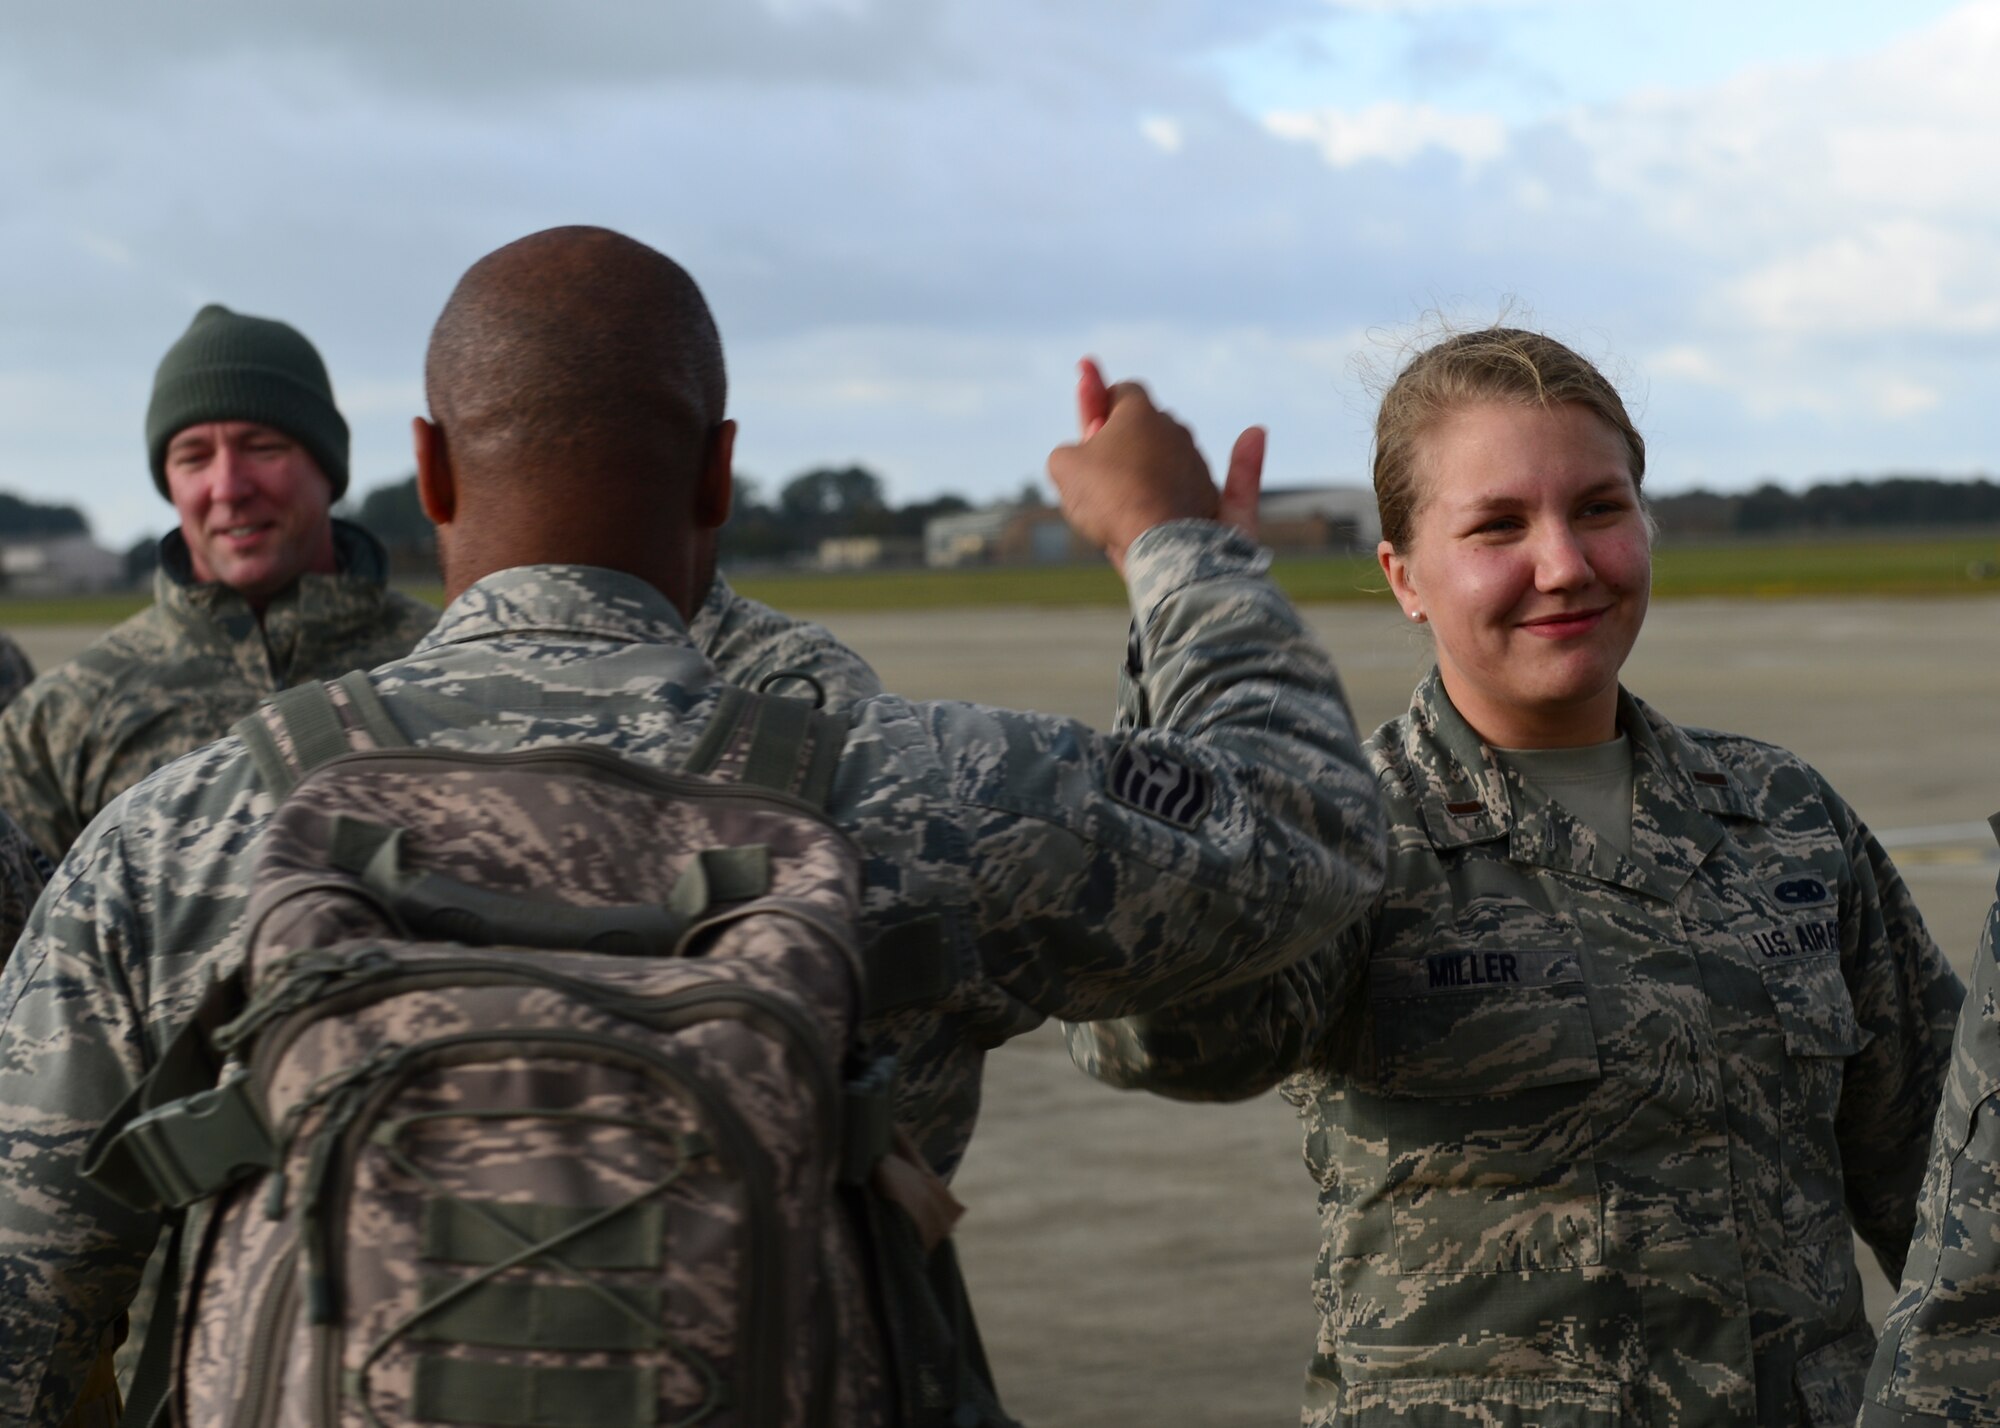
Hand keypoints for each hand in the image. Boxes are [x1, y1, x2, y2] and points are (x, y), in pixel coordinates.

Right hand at [1048, 361, 1264, 573]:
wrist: (1159, 545)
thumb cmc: (1109, 498)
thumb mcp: (1065, 466)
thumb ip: (1069, 450)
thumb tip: (1079, 457)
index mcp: (1140, 411)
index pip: (1121, 391)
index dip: (1101, 406)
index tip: (1089, 426)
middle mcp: (1177, 430)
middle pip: (1148, 427)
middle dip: (1126, 444)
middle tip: (1100, 475)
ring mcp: (1201, 464)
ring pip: (1174, 461)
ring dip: (1153, 474)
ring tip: (1127, 510)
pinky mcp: (1223, 500)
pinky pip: (1240, 476)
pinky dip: (1244, 461)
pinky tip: (1255, 435)